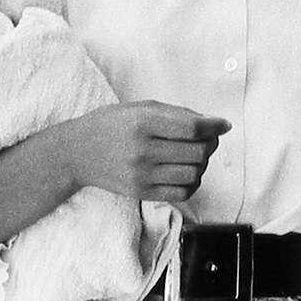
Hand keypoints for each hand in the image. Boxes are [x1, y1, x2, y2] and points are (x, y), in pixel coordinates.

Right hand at [63, 101, 229, 202]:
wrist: (77, 153)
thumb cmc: (112, 124)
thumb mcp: (140, 107)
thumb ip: (177, 114)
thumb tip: (214, 124)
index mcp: (143, 122)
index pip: (192, 129)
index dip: (214, 127)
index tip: (223, 124)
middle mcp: (142, 150)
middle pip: (197, 152)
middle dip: (210, 144)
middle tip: (207, 139)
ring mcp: (141, 175)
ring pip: (193, 174)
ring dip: (202, 165)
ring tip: (194, 156)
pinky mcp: (141, 193)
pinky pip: (182, 193)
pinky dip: (192, 182)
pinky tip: (186, 172)